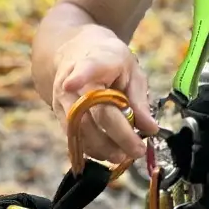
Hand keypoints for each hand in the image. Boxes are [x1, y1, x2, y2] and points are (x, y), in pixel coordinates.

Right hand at [51, 25, 157, 163]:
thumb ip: (139, 100)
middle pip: (91, 113)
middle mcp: (71, 80)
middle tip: (137, 150)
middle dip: (116, 135)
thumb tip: (151, 129)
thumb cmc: (110, 62)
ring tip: (125, 155)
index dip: (80, 76)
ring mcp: (62, 99)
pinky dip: (93, 149)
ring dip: (104, 148)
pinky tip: (109, 152)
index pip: (87, 69)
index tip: (70, 84)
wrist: (80, 53)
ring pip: (80, 131)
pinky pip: (74, 138)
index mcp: (97, 60)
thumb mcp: (132, 70)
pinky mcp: (58, 115)